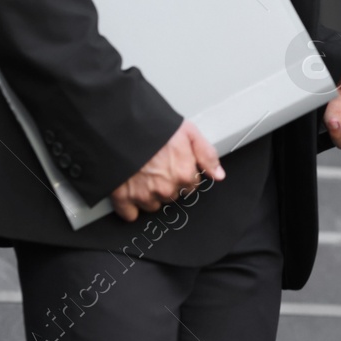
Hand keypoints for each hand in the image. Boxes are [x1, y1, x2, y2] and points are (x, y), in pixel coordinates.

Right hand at [109, 120, 223, 221]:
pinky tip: (131, 190)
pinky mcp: (123, 198)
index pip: (192, 185)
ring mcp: (144, 195)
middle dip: (168, 183)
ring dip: (150, 194)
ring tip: (143, 173)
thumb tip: (219, 175)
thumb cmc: (154, 126)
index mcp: (184, 173)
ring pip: (154, 205)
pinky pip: (130, 214)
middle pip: (173, 195)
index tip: (175, 164)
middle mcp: (166, 188)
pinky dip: (130, 206)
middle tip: (158, 165)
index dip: (184, 173)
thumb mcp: (189, 132)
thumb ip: (207, 155)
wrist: (121, 125)